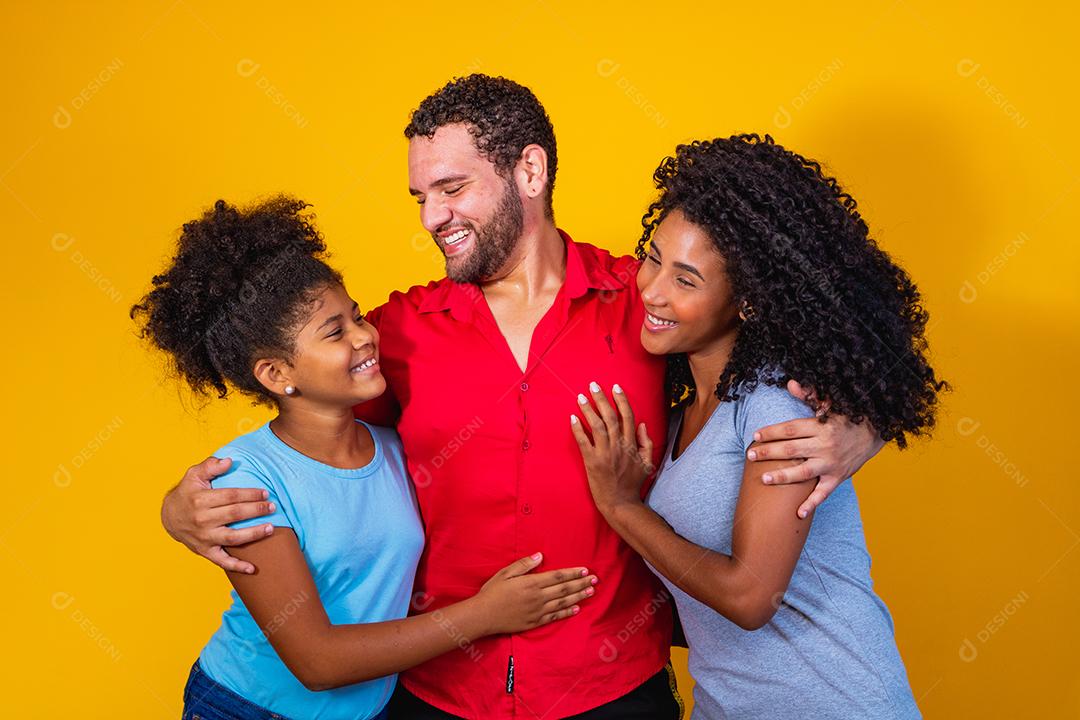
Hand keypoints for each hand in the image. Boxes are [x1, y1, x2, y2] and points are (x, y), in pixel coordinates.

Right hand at [162, 456, 275, 573]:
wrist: (169, 517)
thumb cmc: (187, 492)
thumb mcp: (194, 474)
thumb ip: (211, 466)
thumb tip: (229, 461)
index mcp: (200, 500)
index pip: (231, 496)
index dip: (250, 494)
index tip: (265, 493)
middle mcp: (202, 520)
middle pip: (235, 514)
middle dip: (257, 510)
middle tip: (273, 507)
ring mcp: (204, 538)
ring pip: (233, 538)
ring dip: (254, 534)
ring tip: (271, 528)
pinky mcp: (205, 551)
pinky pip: (222, 561)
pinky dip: (237, 566)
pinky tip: (253, 568)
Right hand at [475, 553, 598, 633]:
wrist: (483, 616)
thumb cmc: (492, 592)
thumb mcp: (505, 573)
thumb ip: (524, 565)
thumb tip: (540, 556)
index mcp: (531, 583)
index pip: (557, 576)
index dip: (572, 573)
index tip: (585, 570)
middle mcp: (537, 597)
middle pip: (564, 589)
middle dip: (581, 583)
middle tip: (595, 580)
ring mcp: (537, 611)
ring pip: (563, 603)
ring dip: (578, 596)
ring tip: (591, 592)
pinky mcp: (535, 622)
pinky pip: (555, 617)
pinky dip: (567, 613)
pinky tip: (576, 609)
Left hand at [569, 381, 654, 516]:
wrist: (620, 503)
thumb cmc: (633, 484)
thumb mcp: (648, 463)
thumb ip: (646, 443)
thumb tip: (642, 424)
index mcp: (632, 445)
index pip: (627, 417)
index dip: (621, 400)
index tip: (615, 387)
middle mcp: (619, 446)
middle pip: (611, 417)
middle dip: (602, 399)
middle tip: (593, 385)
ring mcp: (605, 454)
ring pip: (597, 426)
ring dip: (588, 410)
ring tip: (581, 397)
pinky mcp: (592, 462)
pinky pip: (584, 442)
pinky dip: (578, 429)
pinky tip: (572, 418)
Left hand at [746, 380, 885, 517]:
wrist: (875, 433)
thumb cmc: (846, 417)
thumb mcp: (829, 404)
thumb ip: (808, 395)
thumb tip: (790, 384)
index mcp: (820, 426)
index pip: (790, 429)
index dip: (771, 432)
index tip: (756, 435)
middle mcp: (825, 446)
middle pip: (791, 450)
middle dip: (769, 452)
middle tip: (750, 455)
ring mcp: (831, 464)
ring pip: (803, 472)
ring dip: (782, 477)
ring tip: (763, 479)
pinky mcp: (838, 477)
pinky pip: (823, 493)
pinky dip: (811, 504)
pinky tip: (798, 513)